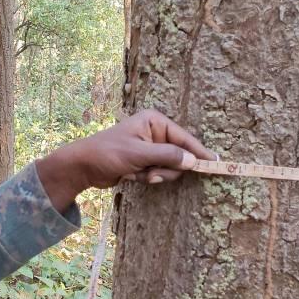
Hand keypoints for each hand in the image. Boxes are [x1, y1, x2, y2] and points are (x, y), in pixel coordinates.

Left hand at [35, 109, 216, 211]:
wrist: (83, 166)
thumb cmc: (108, 153)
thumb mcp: (139, 154)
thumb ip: (167, 157)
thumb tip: (193, 161)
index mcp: (154, 121)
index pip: (184, 137)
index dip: (199, 151)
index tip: (216, 162)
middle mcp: (154, 131)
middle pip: (178, 155)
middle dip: (167, 168)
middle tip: (152, 174)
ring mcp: (150, 147)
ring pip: (169, 167)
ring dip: (156, 175)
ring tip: (140, 175)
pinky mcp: (145, 160)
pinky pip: (158, 172)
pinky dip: (148, 177)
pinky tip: (133, 176)